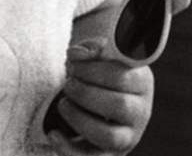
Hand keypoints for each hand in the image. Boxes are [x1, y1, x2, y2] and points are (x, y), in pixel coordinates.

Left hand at [47, 38, 153, 154]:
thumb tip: (78, 54)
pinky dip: (69, 149)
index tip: (72, 65)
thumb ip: (90, 48)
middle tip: (68, 84)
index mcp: (140, 82)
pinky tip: (53, 134)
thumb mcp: (99, 54)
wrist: (101, 94)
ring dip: (79, 119)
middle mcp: (140, 111)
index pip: (121, 76)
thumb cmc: (99, 70)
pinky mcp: (110, 154)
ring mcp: (128, 136)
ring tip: (63, 104)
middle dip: (85, 93)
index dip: (91, 70)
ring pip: (110, 136)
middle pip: (119, 106)